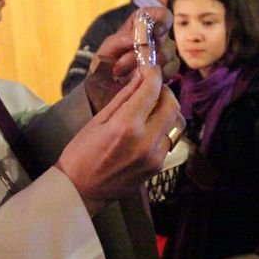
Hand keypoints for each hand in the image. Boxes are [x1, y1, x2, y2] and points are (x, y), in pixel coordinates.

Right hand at [57, 64, 179, 214]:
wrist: (81, 190)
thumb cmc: (81, 152)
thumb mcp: (98, 120)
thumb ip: (124, 97)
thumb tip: (140, 76)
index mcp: (127, 126)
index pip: (152, 89)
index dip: (153, 73)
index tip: (150, 67)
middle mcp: (146, 141)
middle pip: (172, 104)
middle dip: (164, 91)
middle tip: (151, 88)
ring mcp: (155, 156)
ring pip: (176, 122)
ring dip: (168, 110)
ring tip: (152, 108)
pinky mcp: (158, 167)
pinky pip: (170, 139)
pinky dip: (164, 128)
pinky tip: (149, 128)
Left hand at [84, 7, 178, 114]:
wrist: (105, 89)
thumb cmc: (105, 65)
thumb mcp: (106, 51)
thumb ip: (120, 40)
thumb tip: (139, 39)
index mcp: (141, 23)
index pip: (162, 15)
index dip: (162, 21)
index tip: (154, 33)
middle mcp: (157, 36)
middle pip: (164, 39)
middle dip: (142, 53)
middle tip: (120, 66)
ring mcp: (165, 52)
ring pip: (167, 55)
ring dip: (146, 66)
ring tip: (125, 76)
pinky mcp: (169, 69)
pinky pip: (171, 70)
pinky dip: (155, 76)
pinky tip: (141, 80)